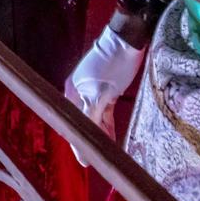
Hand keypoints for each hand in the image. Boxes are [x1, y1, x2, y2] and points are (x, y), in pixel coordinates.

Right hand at [64, 26, 146, 160]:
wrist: (128, 38)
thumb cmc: (112, 64)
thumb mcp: (101, 93)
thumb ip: (91, 117)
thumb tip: (83, 140)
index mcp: (72, 91)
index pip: (71, 122)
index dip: (76, 142)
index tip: (85, 162)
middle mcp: (79, 91)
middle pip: (81, 120)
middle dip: (87, 139)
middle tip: (97, 160)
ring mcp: (93, 89)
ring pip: (94, 117)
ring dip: (100, 133)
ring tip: (108, 153)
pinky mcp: (107, 89)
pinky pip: (104, 111)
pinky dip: (107, 124)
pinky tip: (112, 136)